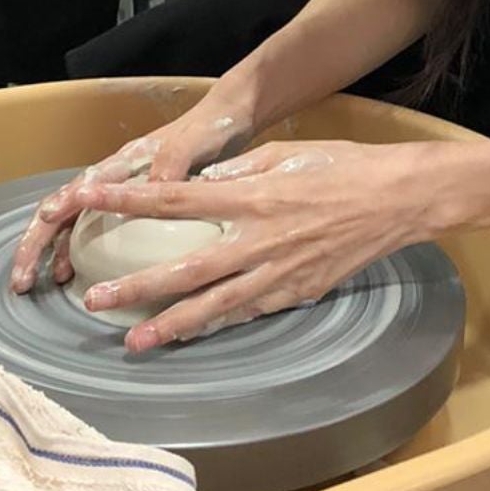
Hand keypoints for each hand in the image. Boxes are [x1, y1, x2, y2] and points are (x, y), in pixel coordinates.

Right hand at [8, 87, 256, 293]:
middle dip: (36, 243)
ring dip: (53, 251)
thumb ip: (174, 160)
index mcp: (126, 161)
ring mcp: (121, 190)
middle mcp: (115, 175)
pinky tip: (75, 274)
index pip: (81, 187)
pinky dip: (77, 250)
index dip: (57, 210)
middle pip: (63, 208)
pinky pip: (93, 229)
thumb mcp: (195, 142)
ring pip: (72, 222)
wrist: (227, 120)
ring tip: (42, 283)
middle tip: (21, 279)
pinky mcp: (133, 203)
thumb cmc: (210, 127)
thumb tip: (151, 185)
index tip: (41, 232)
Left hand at [64, 138, 446, 353]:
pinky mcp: (298, 292)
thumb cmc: (344, 166)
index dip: (129, 201)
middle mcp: (259, 240)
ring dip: (170, 324)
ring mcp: (279, 273)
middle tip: (95, 299)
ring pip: (215, 306)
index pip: (175, 200)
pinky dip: (217, 324)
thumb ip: (242, 170)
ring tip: (134, 339)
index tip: (91, 201)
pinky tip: (191, 335)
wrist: (399, 200)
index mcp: (253, 196)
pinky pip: (249, 312)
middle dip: (137, 285)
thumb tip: (202, 183)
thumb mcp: (288, 151)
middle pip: (186, 269)